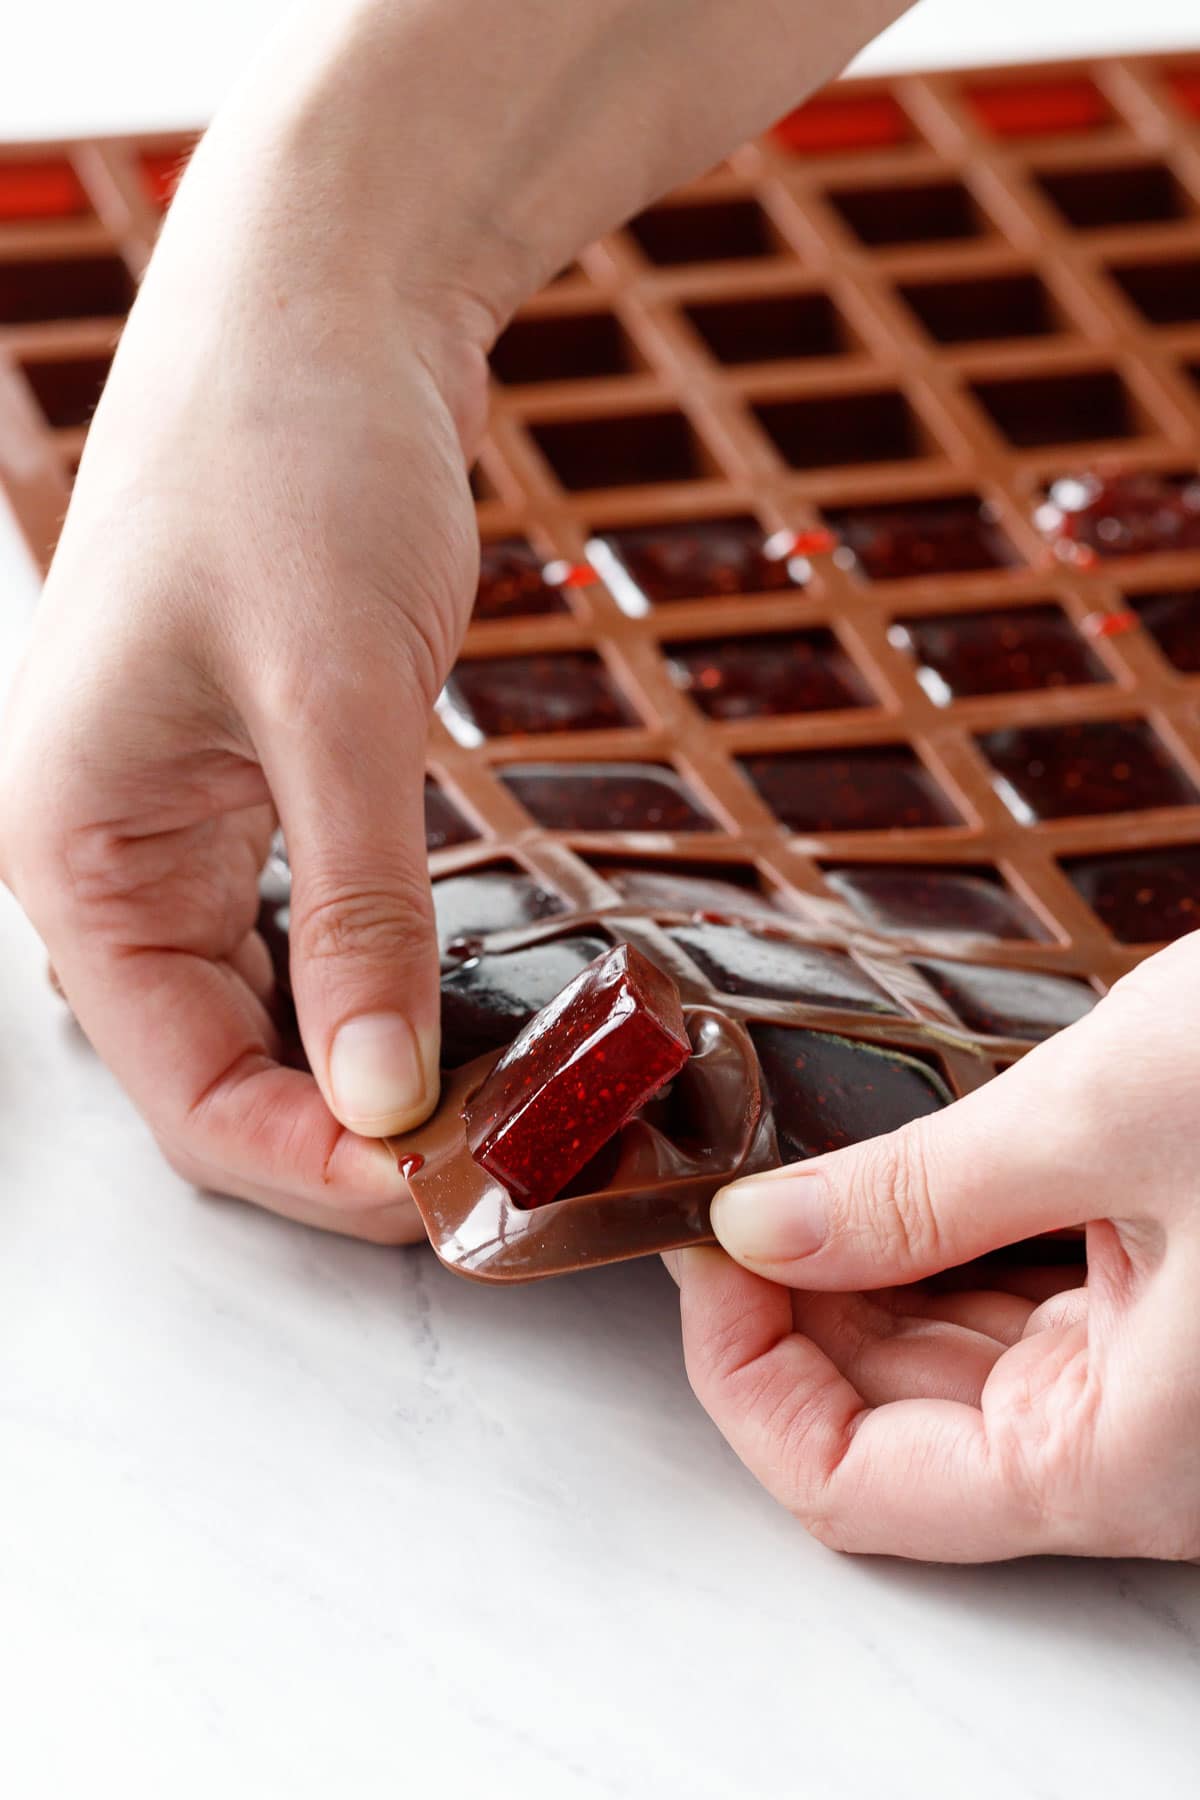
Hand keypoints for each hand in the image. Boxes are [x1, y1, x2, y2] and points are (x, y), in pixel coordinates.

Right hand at [0, 121, 491, 1240]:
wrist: (327, 305)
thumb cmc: (294, 456)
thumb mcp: (334, 700)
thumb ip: (357, 912)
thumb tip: (381, 1094)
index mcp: (74, 845)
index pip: (180, 1085)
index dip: (308, 1162)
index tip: (444, 1194)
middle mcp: (107, 854)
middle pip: (215, 1068)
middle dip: (343, 1134)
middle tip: (488, 1169)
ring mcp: (177, 825)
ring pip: (260, 1013)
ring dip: (362, 1073)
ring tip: (487, 1113)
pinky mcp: (252, 791)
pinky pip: (298, 937)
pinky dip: (373, 990)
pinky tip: (450, 1019)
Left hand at [672, 935, 1199, 1561]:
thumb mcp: (1110, 1115)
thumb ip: (916, 1187)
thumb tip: (762, 1224)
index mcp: (1126, 1457)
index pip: (854, 1487)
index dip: (747, 1375)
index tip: (703, 1250)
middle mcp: (1144, 1442)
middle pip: (891, 1426)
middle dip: (791, 1305)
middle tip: (728, 1182)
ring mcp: (1166, 1373)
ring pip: (951, 1360)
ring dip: (858, 1267)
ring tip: (794, 1158)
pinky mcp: (1179, 1298)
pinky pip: (1021, 1299)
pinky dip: (941, 1237)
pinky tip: (891, 1160)